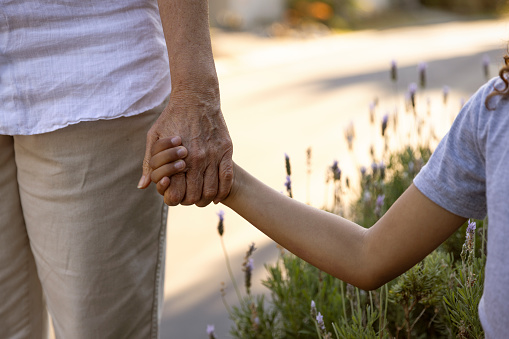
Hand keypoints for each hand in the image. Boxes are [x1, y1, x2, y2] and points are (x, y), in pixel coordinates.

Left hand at [139, 88, 233, 206]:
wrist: (196, 97)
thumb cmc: (172, 117)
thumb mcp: (154, 136)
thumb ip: (148, 163)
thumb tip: (143, 186)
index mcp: (177, 159)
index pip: (177, 194)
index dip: (174, 200)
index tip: (175, 196)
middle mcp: (196, 160)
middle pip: (195, 196)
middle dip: (190, 201)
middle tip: (188, 198)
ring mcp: (213, 156)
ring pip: (212, 191)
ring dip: (206, 199)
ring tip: (202, 198)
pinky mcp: (225, 150)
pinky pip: (227, 178)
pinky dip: (223, 191)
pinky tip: (217, 195)